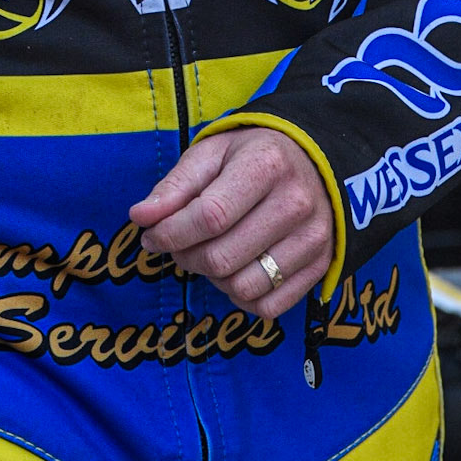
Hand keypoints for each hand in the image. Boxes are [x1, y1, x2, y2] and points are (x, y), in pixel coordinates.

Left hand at [129, 128, 333, 317]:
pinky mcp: (321, 266)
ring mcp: (313, 239)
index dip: (171, 233)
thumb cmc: (253, 156)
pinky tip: (236, 272)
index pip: (209, 217)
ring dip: (213, 280)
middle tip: (180, 245)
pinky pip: (269, 307)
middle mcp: (295, 204)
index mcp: (266, 166)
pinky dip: (242, 298)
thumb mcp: (212, 153)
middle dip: (186, 258)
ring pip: (243, 288)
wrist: (315, 162)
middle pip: (222, 258)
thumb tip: (139, 217)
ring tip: (210, 255)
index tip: (152, 236)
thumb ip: (175, 186)